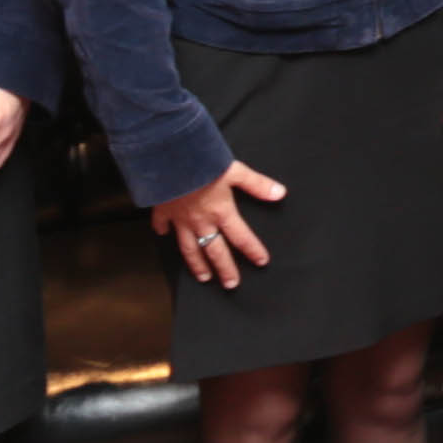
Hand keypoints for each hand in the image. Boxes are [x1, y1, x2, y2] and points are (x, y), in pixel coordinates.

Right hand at [153, 160, 287, 287]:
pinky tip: (164, 235)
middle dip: (225, 269)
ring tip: (203, 277)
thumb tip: (280, 193)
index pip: (241, 237)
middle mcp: (201, 221)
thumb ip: (257, 184)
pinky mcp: (163, 210)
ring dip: (197, 264)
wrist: (170, 158)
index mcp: (221, 211)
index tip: (261, 262)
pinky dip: (162, 230)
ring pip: (190, 248)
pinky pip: (163, 224)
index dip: (253, 250)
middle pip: (215, 251)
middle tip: (231, 284)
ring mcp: (181, 219)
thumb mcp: (235, 171)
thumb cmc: (203, 162)